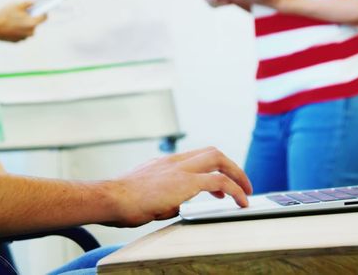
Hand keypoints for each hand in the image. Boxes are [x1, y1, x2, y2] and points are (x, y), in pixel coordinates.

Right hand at [0, 1, 46, 41]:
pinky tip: (10, 25)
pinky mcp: (17, 41)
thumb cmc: (4, 15)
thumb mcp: (17, 5)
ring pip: (27, 29)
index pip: (44, 17)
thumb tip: (34, 3)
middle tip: (22, 12)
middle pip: (35, 24)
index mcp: (32, 23)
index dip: (42, 11)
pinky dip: (18, 29)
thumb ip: (28, 4)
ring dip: (24, 24)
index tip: (39, 9)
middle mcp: (30, 32)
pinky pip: (21, 34)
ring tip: (14, 18)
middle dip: (31, 17)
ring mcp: (23, 38)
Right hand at [103, 146, 252, 226]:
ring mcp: (180, 169)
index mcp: (164, 163)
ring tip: (246, 194)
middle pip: (212, 152)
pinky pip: (220, 181)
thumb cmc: (121, 201)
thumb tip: (177, 206)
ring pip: (219, 160)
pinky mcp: (186, 182)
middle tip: (241, 185)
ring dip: (238, 176)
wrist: (111, 198)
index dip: (213, 168)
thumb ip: (165, 197)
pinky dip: (235, 190)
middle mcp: (174, 161)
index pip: (196, 157)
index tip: (219, 187)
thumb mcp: (146, 195)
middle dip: (232, 167)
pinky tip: (240, 202)